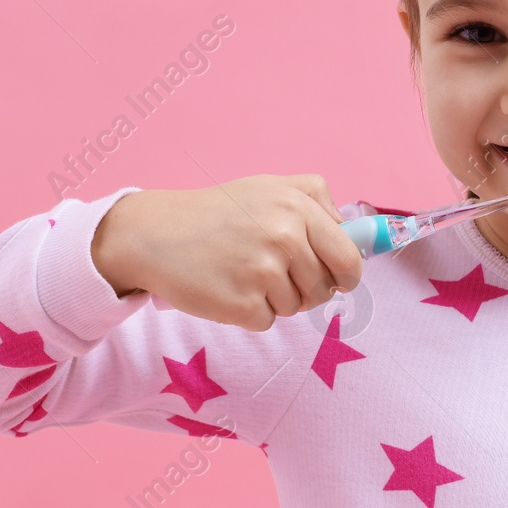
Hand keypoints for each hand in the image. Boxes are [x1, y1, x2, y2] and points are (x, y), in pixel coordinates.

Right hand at [90, 174, 362, 330]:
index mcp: (297, 206)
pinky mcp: (242, 304)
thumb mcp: (269, 187)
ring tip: (243, 273)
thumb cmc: (218, 211)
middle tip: (274, 273)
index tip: (341, 280)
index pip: (349, 257)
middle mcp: (284, 236)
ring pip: (297, 306)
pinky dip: (251, 312)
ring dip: (276, 299)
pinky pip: (268, 321)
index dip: (348, 275)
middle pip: (324, 288)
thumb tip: (353, 233)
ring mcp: (263, 271)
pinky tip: (228, 288)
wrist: (154, 234)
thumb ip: (315, 200)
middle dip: (308, 288)